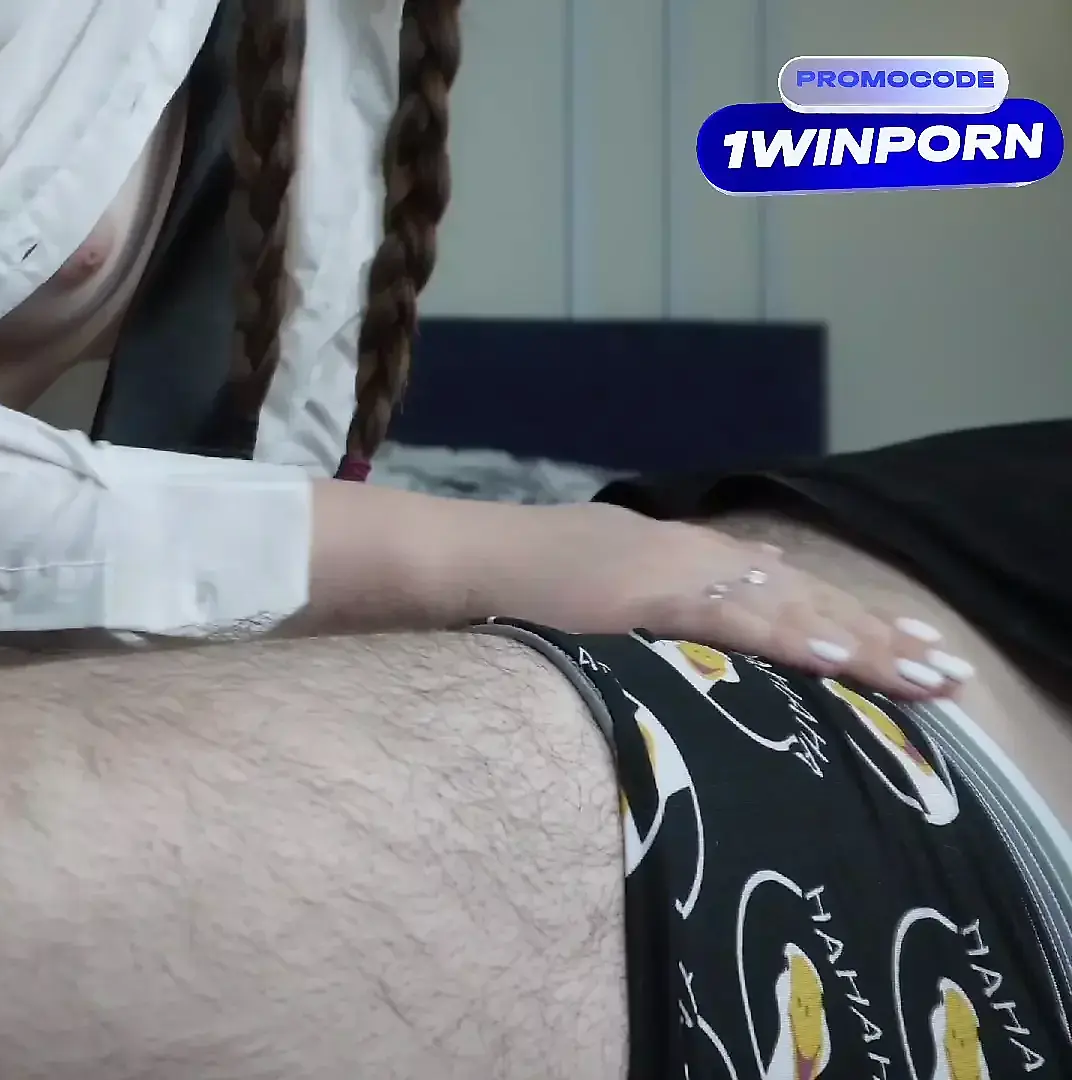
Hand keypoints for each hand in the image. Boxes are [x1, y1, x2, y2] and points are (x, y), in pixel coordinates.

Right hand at [468, 503, 970, 698]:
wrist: (443, 561)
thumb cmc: (497, 592)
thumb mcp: (586, 596)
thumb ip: (644, 608)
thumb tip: (688, 629)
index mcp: (670, 556)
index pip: (775, 586)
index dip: (840, 616)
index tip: (899, 643)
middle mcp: (681, 553)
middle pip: (797, 592)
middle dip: (873, 631)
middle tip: (942, 667)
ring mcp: (664, 568)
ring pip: (783, 603)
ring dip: (859, 639)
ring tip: (921, 671)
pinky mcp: (643, 593)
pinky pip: (730, 618)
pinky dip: (789, 635)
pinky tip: (840, 654)